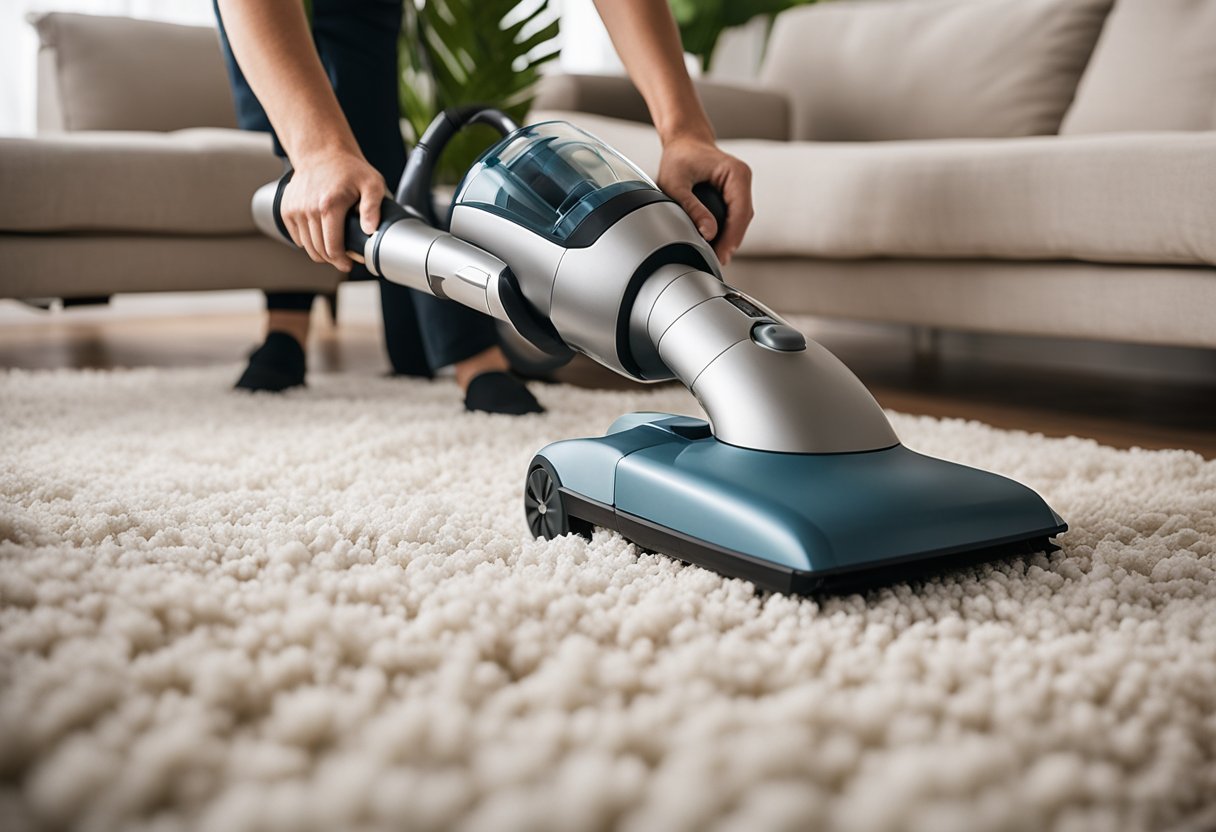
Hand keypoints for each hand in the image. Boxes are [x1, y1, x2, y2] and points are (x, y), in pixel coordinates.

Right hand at [279, 149, 386, 272]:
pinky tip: (321, 235)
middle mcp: (307, 208)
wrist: (322, 153)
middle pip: (319, 250)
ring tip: (334, 247)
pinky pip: (297, 237)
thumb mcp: (372, 184)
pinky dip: (308, 241)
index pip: (332, 248)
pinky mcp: (286, 209)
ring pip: (306, 246)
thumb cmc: (350, 169)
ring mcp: (294, 209)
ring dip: (320, 251)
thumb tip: (369, 230)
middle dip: (332, 259)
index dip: (341, 261)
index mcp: (329, 205)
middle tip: (344, 258)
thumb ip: (373, 208)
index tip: (349, 265)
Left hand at [657, 135, 753, 264]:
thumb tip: (708, 233)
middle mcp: (743, 179)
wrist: (683, 142)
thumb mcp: (676, 184)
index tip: (722, 255)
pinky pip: (734, 216)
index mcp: (736, 173)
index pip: (740, 212)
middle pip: (743, 219)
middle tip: (716, 261)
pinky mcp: (734, 193)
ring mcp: (740, 186)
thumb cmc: (678, 157)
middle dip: (731, 241)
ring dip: (729, 238)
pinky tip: (715, 243)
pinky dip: (726, 230)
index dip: (732, 237)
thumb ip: (691, 208)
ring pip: (740, 220)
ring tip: (715, 256)